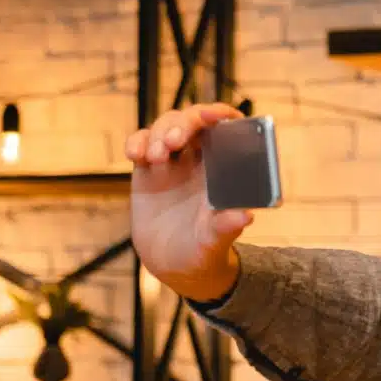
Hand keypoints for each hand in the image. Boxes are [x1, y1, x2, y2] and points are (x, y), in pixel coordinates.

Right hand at [125, 102, 252, 301]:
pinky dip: (136, 142)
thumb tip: (244, 216)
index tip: (213, 116)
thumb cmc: (204, 252)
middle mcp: (199, 161)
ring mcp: (172, 163)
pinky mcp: (146, 171)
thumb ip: (226, 228)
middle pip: (192, 121)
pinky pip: (140, 144)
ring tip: (155, 157)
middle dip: (182, 123)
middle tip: (173, 142)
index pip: (226, 129)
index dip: (220, 114)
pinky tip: (135, 156)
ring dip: (158, 133)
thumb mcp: (215, 243)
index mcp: (223, 170)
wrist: (175, 266)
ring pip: (165, 127)